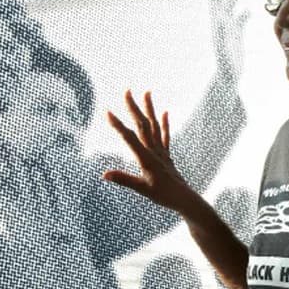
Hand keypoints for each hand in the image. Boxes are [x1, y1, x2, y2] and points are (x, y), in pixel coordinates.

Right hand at [103, 90, 195, 212]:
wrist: (184, 198)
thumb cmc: (163, 195)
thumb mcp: (141, 189)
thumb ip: (124, 180)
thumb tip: (104, 174)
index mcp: (146, 157)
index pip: (129, 137)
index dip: (118, 125)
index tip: (107, 112)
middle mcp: (154, 150)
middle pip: (142, 124)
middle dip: (133, 107)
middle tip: (127, 90)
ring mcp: (161, 151)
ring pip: (154, 126)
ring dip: (150, 108)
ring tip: (147, 92)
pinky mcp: (166, 155)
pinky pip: (165, 135)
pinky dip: (164, 123)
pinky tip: (164, 112)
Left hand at [210, 0, 249, 83]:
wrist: (228, 78)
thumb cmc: (226, 67)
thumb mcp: (224, 49)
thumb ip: (223, 35)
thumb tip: (224, 19)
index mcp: (218, 24)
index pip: (216, 0)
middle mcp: (222, 25)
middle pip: (221, 0)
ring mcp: (229, 30)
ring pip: (230, 8)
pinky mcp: (235, 37)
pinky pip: (239, 21)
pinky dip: (242, 14)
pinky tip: (248, 10)